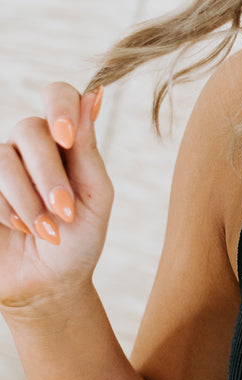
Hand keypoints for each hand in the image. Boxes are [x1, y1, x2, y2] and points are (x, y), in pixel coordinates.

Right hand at [0, 83, 113, 314]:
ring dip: (29, 201)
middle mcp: (27, 146)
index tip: (67, 138)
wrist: (48, 285)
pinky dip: (6, 210)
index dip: (59, 107)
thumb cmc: (78, 241)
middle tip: (65, 212)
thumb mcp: (95, 198)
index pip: (57, 95)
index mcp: (63, 140)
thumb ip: (89, 150)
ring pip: (2, 159)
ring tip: (47, 233)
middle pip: (28, 129)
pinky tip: (19, 229)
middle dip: (49, 175)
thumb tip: (94, 93)